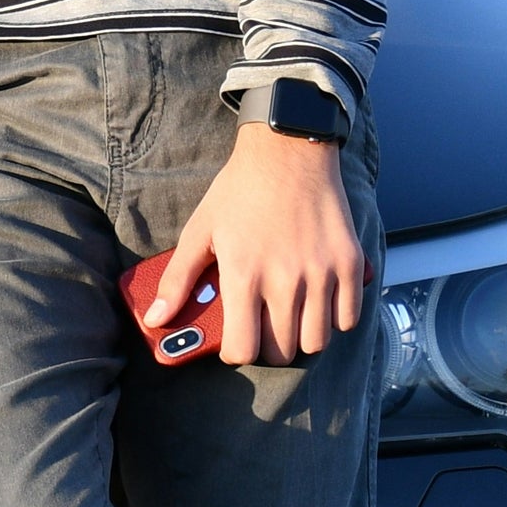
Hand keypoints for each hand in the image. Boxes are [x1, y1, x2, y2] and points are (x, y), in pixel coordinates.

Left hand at [155, 124, 362, 368]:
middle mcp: (285, 280)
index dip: (236, 354)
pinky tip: (319, 303)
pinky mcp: (350, 264)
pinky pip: (349, 318)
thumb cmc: (239, 192)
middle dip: (268, 348)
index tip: (235, 344)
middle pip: (282, 351)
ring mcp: (322, 273)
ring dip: (302, 338)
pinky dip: (335, 320)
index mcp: (243, 275)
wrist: (288, 152)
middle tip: (263, 329)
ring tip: (291, 318)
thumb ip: (177, 279)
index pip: (244, 349)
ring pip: (317, 341)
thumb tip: (156, 319)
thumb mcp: (199, 231)